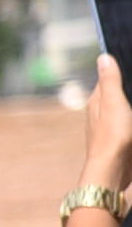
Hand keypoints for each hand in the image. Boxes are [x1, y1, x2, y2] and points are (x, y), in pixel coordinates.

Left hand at [89, 56, 131, 190]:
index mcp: (97, 101)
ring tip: (131, 95)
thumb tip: (103, 57)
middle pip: (117, 94)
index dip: (119, 69)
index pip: (107, 79)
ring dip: (128, 101)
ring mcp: (111, 127)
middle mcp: (101, 113)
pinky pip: (127, 123)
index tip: (130, 58)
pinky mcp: (121, 139)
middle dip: (127, 86)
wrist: (113, 169)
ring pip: (123, 109)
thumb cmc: (112, 134)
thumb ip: (110, 81)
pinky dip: (130, 116)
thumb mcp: (113, 102)